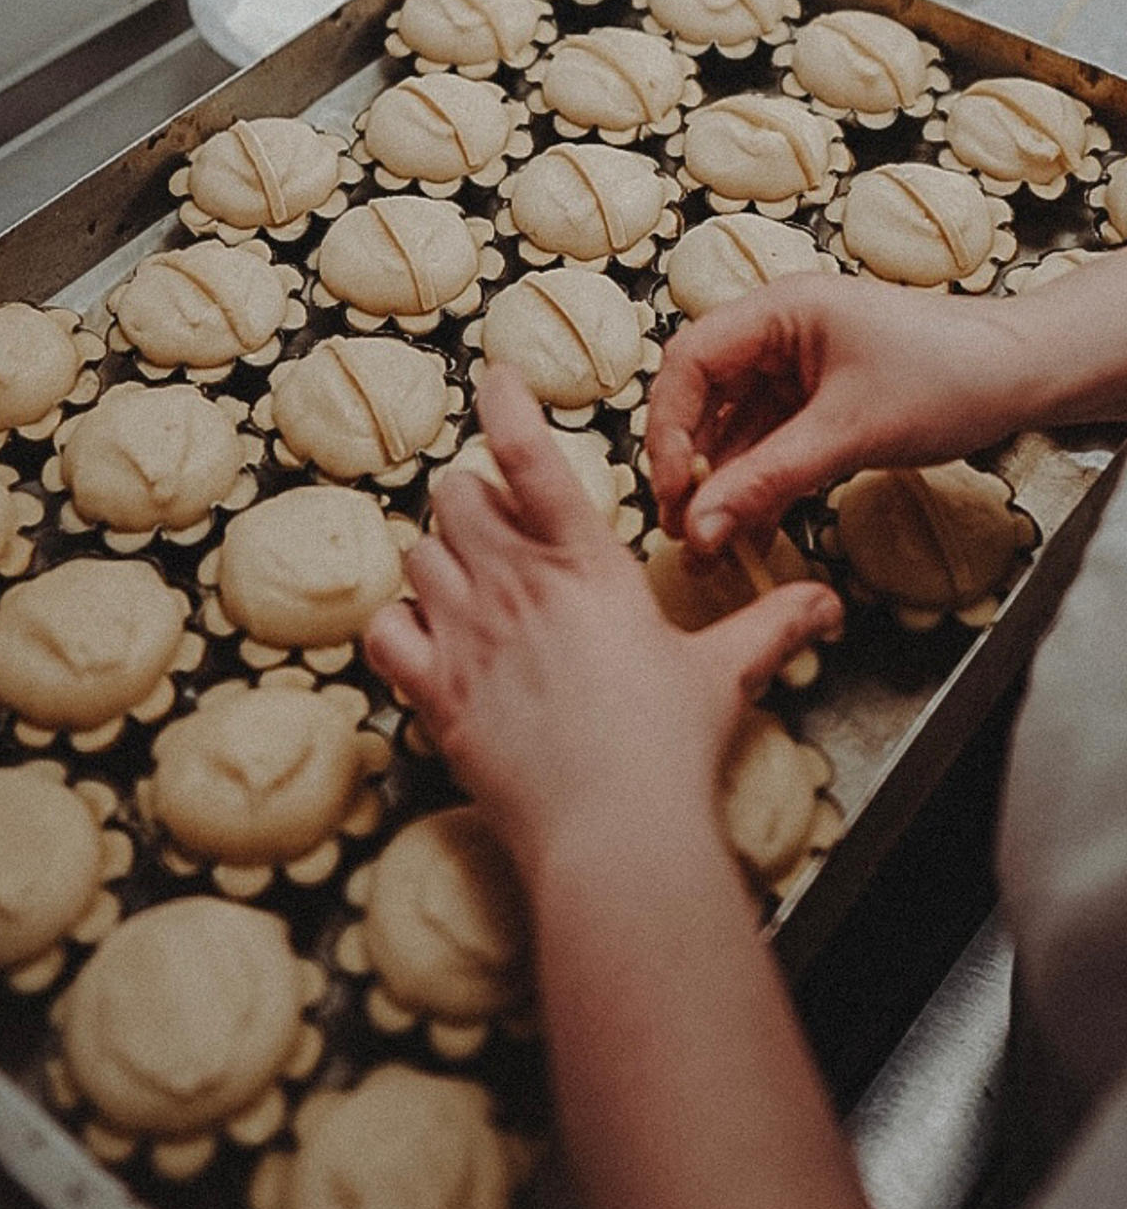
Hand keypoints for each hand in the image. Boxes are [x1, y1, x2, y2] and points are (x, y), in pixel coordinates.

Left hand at [364, 364, 841, 876]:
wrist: (614, 830)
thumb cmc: (669, 747)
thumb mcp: (726, 673)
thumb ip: (772, 625)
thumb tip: (827, 602)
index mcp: (585, 566)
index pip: (530, 456)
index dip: (505, 404)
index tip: (494, 378)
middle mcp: (514, 586)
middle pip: (455, 495)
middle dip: (472, 497)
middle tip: (499, 523)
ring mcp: (465, 638)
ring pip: (417, 554)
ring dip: (438, 557)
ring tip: (468, 580)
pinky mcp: (433, 694)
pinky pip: (382, 632)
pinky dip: (395, 627)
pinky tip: (421, 637)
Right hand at [646, 274, 1041, 552]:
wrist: (1026, 377)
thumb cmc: (953, 375)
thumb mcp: (850, 432)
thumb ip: (768, 479)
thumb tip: (701, 527)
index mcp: (778, 311)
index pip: (688, 362)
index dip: (668, 428)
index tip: (674, 490)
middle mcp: (777, 335)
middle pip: (701, 399)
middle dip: (688, 466)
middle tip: (682, 528)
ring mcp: (796, 370)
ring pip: (732, 431)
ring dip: (720, 488)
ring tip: (710, 547)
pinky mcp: (817, 405)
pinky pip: (769, 448)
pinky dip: (758, 489)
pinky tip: (751, 533)